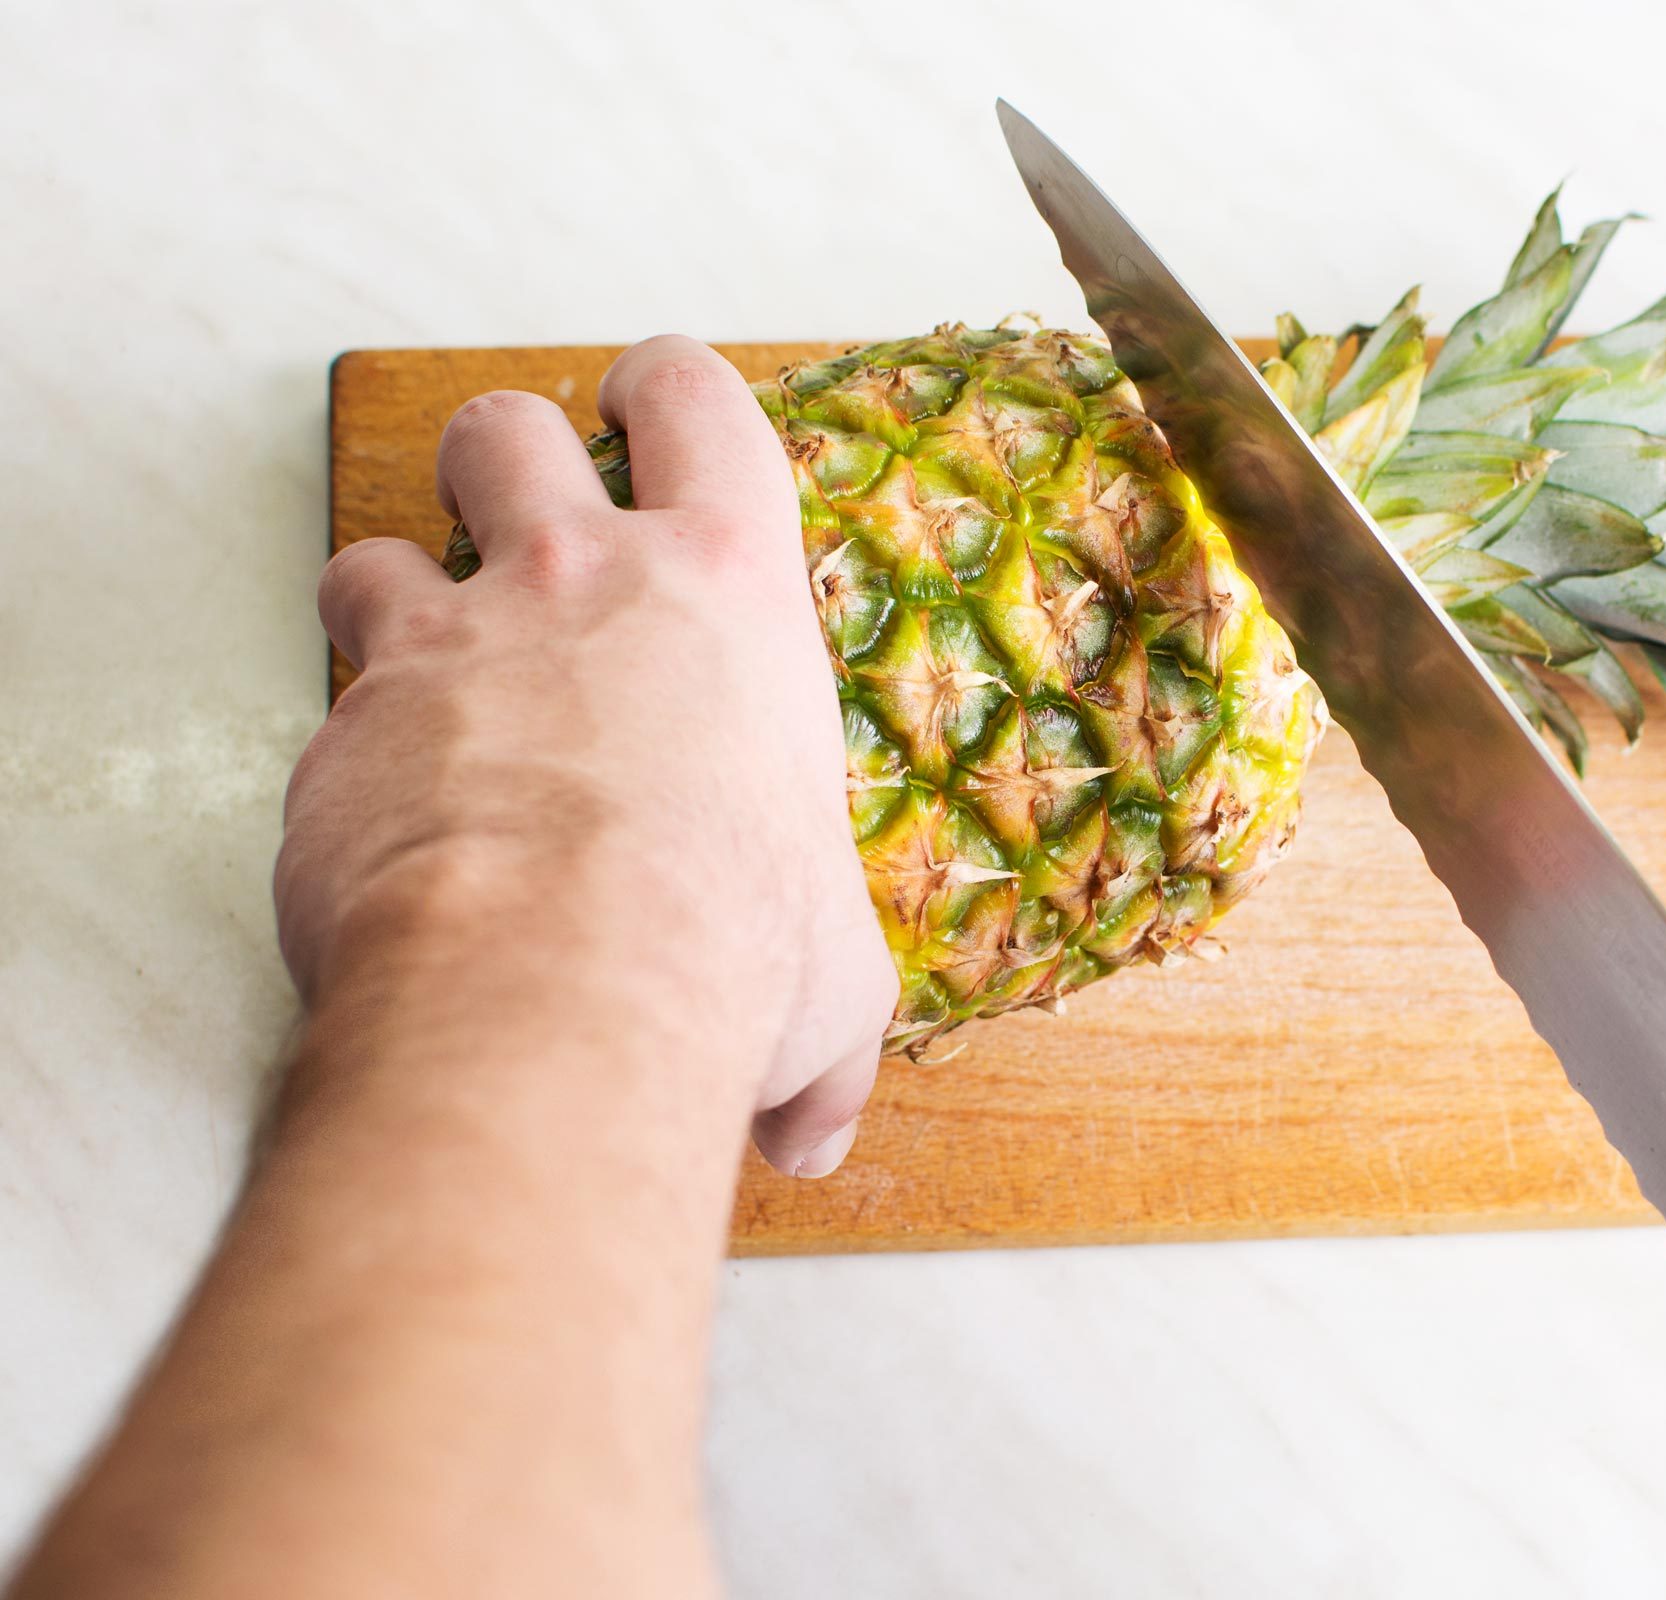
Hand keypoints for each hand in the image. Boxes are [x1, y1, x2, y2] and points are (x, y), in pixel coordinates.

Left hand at [278, 335, 894, 1174]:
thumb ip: (820, 1037)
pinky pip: (329, 708)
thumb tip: (811, 1130)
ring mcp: (448, 647)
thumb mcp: (829, 982)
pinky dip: (352, 752)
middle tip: (520, 526)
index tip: (650, 400)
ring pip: (381, 547)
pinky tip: (386, 824)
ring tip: (425, 670)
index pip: (697, 405)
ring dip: (395, 593)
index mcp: (728, 592)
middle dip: (506, 463)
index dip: (667, 389)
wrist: (555, 989)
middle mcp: (579, 583)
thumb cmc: (725, 948)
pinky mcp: (344, 735)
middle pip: (509, 431)